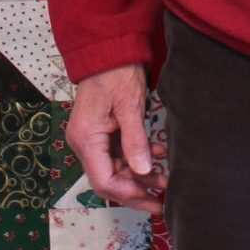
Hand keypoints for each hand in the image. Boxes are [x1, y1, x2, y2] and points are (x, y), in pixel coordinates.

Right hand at [66, 64, 166, 209]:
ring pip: (115, 169)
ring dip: (139, 175)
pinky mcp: (102, 132)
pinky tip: (157, 154)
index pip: (104, 181)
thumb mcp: (129, 106)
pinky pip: (118, 155)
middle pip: (109, 180)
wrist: (108, 49)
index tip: (153, 200)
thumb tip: (144, 172)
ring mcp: (92, 138)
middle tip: (162, 197)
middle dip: (136, 190)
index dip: (129, 195)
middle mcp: (84, 143)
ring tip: (165, 177)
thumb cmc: (116, 73)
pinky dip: (137, 158)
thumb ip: (135, 140)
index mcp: (86, 138)